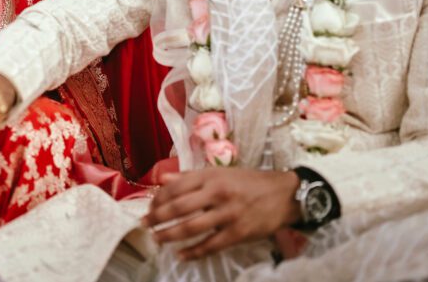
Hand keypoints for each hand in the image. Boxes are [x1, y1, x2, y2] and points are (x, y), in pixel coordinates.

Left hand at [143, 168, 299, 258]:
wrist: (283, 194)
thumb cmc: (248, 182)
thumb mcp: (220, 172)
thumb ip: (190, 177)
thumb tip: (162, 179)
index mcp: (211, 176)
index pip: (176, 187)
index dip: (159, 198)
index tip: (149, 206)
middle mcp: (217, 193)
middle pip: (179, 207)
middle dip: (158, 217)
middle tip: (144, 224)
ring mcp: (227, 214)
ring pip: (191, 227)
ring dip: (170, 235)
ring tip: (157, 239)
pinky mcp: (238, 233)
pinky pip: (210, 245)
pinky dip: (193, 252)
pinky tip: (181, 254)